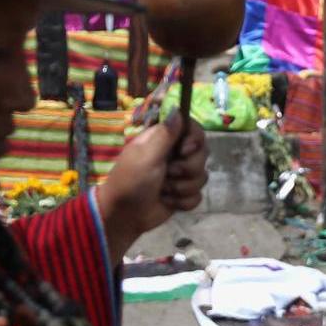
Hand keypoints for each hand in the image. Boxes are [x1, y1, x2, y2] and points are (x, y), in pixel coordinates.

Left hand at [96, 110, 207, 255]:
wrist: (123, 216)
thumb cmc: (130, 181)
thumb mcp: (146, 156)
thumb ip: (165, 134)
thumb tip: (178, 110)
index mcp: (164, 140)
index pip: (192, 129)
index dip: (194, 139)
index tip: (184, 150)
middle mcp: (175, 155)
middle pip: (202, 153)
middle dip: (187, 168)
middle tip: (168, 173)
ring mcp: (180, 175)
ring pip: (202, 176)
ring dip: (182, 187)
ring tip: (164, 191)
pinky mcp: (183, 194)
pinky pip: (198, 195)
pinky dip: (183, 201)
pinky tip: (168, 202)